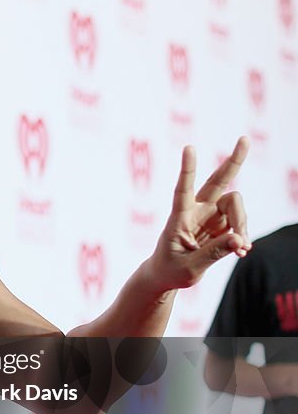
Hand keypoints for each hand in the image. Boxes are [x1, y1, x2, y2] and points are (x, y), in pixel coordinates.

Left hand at [150, 137, 250, 290]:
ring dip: (243, 223)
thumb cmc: (171, 270)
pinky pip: (241, 223)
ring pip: (235, 204)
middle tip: (245, 139)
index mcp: (178, 217)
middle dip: (233, 161)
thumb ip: (214, 253)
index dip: (188, 169)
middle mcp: (196, 210)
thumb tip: (240, 239)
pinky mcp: (222, 224)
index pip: (183, 189)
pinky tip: (242, 251)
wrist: (168, 274)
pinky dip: (244, 236)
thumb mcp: (190, 268)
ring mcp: (210, 215)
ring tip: (242, 249)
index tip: (189, 147)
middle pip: (217, 181)